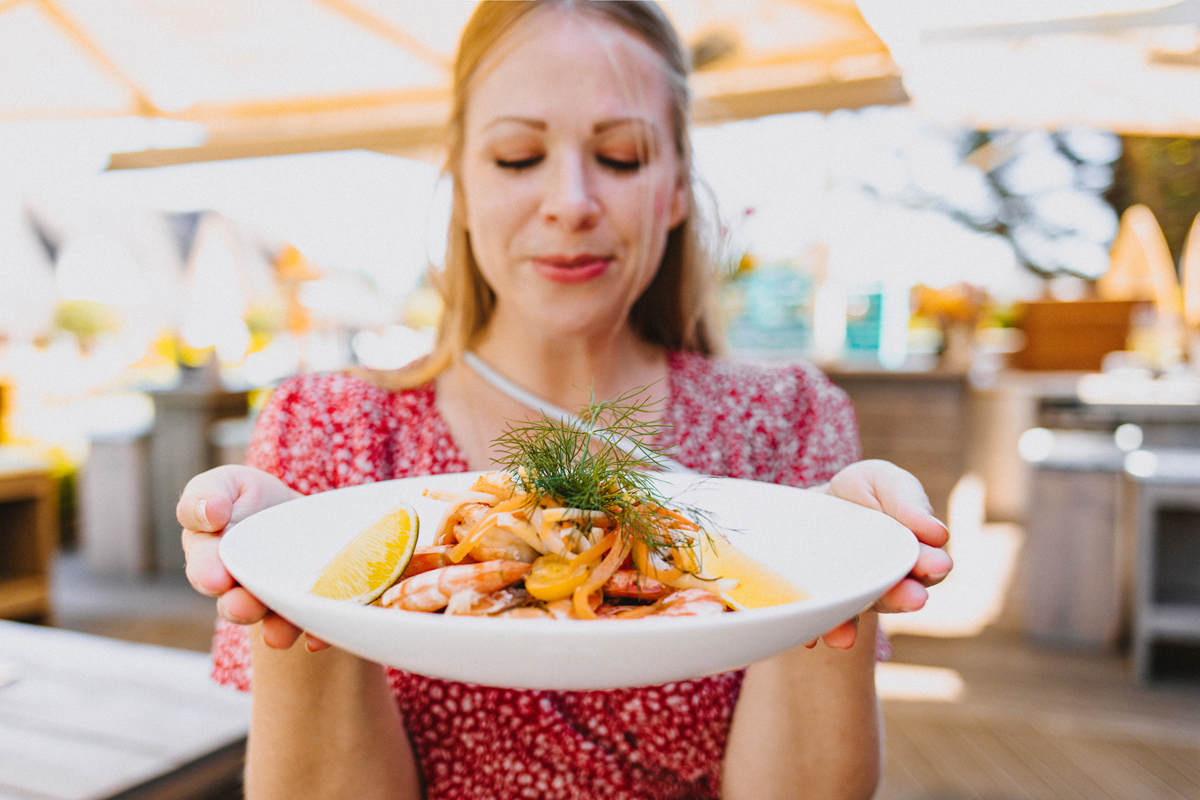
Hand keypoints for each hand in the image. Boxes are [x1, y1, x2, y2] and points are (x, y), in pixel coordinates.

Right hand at [177, 465, 315, 649]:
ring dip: (277, 629)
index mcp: (211, 560)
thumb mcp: (227, 485)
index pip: (204, 568)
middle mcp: (240, 589)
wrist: (300, 514)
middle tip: (243, 607)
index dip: (207, 574)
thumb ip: (207, 495)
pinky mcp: (311, 606)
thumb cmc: (250, 500)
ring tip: (279, 634)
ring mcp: (277, 601)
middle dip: (239, 608)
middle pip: (235, 605)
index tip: (215, 578)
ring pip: (273, 621)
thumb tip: (209, 512)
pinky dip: (317, 634)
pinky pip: (314, 624)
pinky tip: (318, 638)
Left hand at [811, 460, 951, 648]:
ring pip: (855, 613)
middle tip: (914, 597)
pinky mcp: (819, 602)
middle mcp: (883, 583)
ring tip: (846, 636)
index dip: (930, 566)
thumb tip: (938, 533)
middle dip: (902, 598)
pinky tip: (808, 638)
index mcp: (908, 556)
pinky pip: (817, 619)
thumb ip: (906, 500)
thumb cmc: (856, 492)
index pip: (926, 567)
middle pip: (895, 596)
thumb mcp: (879, 481)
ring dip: (852, 624)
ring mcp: (850, 596)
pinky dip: (813, 629)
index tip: (936, 564)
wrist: (807, 508)